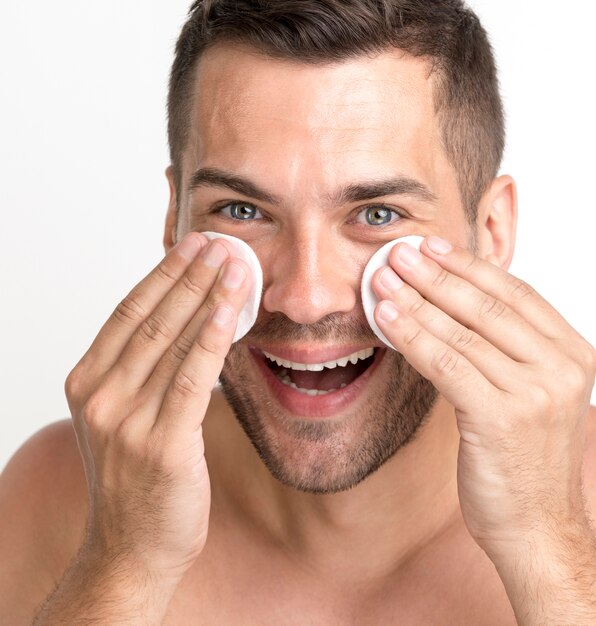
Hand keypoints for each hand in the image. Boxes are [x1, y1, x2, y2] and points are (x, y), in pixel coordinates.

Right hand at [65, 232, 251, 582]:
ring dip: (206, 296)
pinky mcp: (160, 444)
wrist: (134, 546)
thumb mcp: (127, 415)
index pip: (128, 312)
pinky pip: (190, 379)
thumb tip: (189, 321)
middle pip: (150, 318)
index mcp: (87, 382)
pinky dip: (210, 340)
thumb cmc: (137, 479)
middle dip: (189, 274)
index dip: (162, 273)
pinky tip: (228, 310)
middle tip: (219, 241)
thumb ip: (147, 370)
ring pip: (171, 342)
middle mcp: (100, 395)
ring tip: (233, 262)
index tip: (191, 245)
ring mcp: (125, 420)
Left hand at [371, 235, 595, 554]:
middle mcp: (561, 367)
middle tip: (398, 253)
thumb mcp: (529, 393)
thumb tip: (450, 304)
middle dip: (435, 275)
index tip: (433, 247)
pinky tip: (385, 319)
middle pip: (486, 306)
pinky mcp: (502, 417)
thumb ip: (505, 350)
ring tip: (382, 279)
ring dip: (415, 300)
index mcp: (572, 353)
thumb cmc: (525, 458)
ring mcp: (535, 392)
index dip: (469, 266)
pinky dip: (411, 336)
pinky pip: (445, 364)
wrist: (539, 526)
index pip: (515, 293)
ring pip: (460, 332)